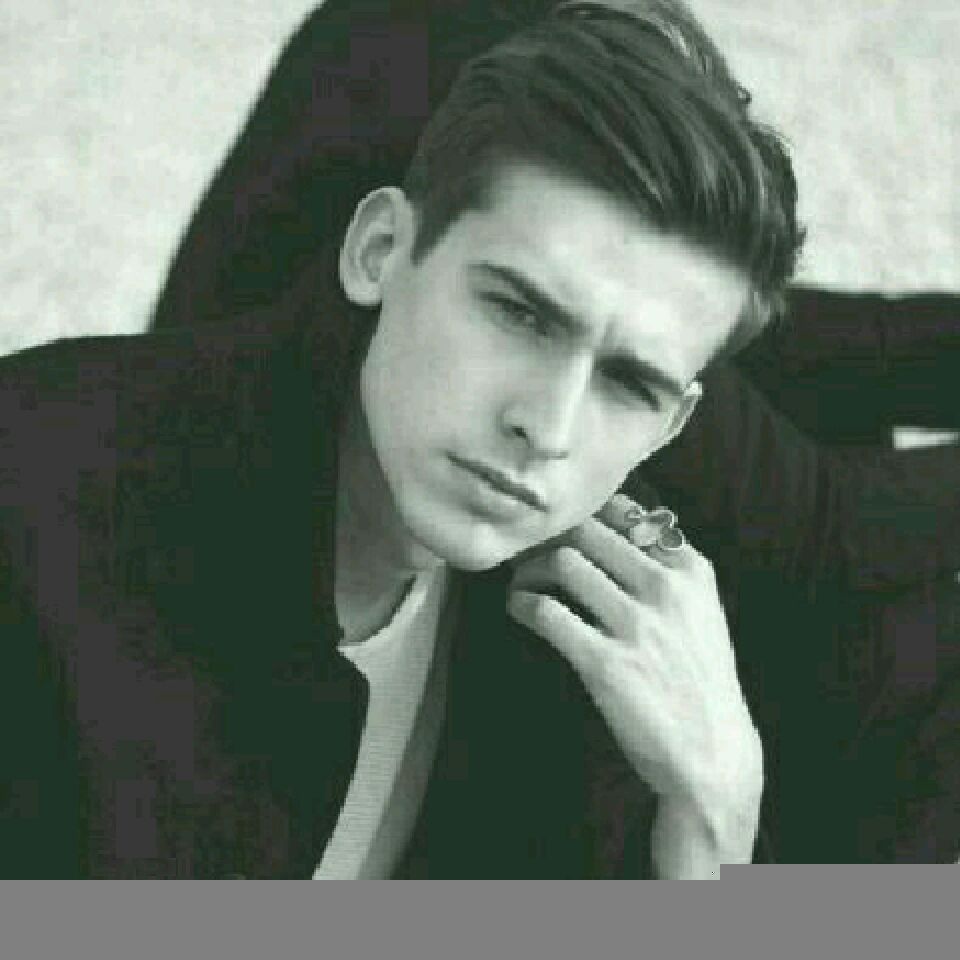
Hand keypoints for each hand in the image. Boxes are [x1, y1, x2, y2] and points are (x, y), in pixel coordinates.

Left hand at [507, 493, 762, 870]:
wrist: (712, 752)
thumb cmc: (700, 679)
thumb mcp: (700, 611)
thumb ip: (667, 568)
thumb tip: (615, 527)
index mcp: (690, 570)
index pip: (624, 511)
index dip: (582, 514)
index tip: (560, 528)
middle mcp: (665, 588)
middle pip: (586, 531)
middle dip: (549, 537)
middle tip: (529, 553)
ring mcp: (636, 624)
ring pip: (562, 562)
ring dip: (530, 568)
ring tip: (521, 582)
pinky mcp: (604, 662)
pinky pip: (546, 612)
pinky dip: (522, 603)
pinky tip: (519, 609)